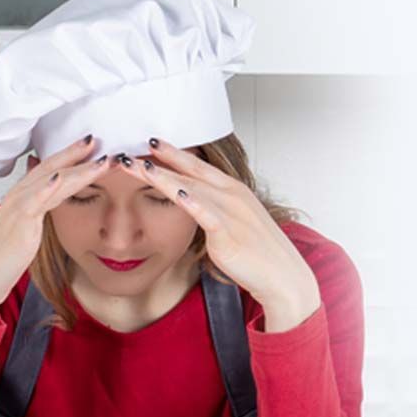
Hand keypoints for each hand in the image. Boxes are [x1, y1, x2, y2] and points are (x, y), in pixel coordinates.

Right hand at [0, 136, 112, 322]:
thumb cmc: (6, 255)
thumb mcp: (29, 225)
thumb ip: (43, 207)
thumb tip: (58, 193)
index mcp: (24, 196)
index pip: (50, 169)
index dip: (70, 155)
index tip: (92, 145)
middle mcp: (20, 196)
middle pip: (51, 167)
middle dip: (75, 153)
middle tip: (97, 140)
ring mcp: (18, 207)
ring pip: (51, 180)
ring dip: (77, 168)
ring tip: (99, 158)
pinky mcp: (19, 223)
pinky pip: (33, 201)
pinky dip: (47, 187)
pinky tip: (60, 178)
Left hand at [120, 140, 320, 331]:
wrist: (282, 275)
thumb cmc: (260, 253)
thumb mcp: (236, 223)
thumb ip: (215, 211)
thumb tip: (195, 207)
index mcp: (234, 190)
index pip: (199, 167)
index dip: (175, 153)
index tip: (153, 142)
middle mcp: (233, 195)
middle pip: (191, 172)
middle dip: (162, 158)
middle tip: (134, 146)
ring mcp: (231, 212)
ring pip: (191, 188)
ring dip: (163, 177)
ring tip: (139, 167)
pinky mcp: (228, 233)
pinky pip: (206, 214)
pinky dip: (190, 201)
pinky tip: (175, 193)